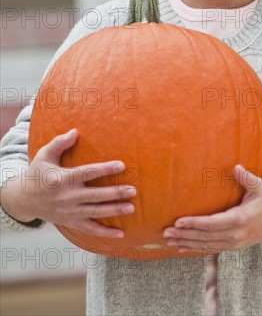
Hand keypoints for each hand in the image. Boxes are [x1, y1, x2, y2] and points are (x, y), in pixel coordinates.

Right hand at [0, 129, 135, 237]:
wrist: (24, 199)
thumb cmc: (38, 174)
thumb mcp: (44, 155)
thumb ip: (60, 143)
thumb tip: (75, 131)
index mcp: (63, 178)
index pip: (88, 173)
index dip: (105, 169)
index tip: (122, 165)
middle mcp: (68, 197)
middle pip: (96, 195)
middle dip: (115, 193)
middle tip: (133, 190)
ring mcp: (70, 212)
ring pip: (96, 212)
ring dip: (114, 211)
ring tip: (131, 208)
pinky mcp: (71, 222)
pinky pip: (90, 229)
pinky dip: (105, 233)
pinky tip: (121, 234)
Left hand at [163, 165, 261, 252]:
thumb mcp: (260, 186)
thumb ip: (247, 177)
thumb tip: (236, 167)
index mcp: (240, 219)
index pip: (212, 223)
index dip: (194, 223)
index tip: (178, 221)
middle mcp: (236, 235)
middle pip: (205, 237)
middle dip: (184, 235)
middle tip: (166, 232)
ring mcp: (235, 243)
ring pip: (206, 245)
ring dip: (187, 243)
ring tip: (169, 240)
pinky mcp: (233, 246)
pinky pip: (211, 249)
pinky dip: (196, 248)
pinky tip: (182, 247)